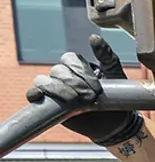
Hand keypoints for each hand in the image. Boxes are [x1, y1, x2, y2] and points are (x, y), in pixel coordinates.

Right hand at [26, 38, 143, 145]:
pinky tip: (41, 96)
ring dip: (58, 89)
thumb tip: (94, 37)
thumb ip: (107, 56)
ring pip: (43, 80)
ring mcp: (53, 89)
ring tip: (75, 100)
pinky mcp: (48, 103)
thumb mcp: (114, 74)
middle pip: (58, 70)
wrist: (114, 123)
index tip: (97, 87)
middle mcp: (62, 75)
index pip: (70, 59)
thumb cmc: (115, 97)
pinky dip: (35, 93)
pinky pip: (33, 93)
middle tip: (91, 96)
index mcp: (76, 66)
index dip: (81, 71)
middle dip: (74, 83)